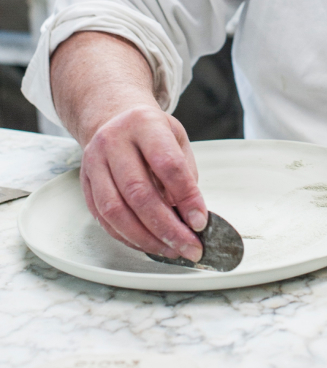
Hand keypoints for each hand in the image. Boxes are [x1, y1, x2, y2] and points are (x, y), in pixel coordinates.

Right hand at [79, 104, 207, 261]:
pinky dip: (127, 237)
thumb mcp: (176, 137)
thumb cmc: (152, 131)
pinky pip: (104, 218)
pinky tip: (148, 244)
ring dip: (146, 238)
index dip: (186, 196)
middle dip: (167, 227)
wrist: (114, 117)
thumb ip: (184, 172)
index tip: (200, 221)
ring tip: (171, 250)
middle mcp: (114, 141)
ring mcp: (94, 162)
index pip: (168, 165)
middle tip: (189, 246)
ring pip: (116, 211)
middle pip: (139, 192)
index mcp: (144, 123)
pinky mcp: (85, 183)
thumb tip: (191, 216)